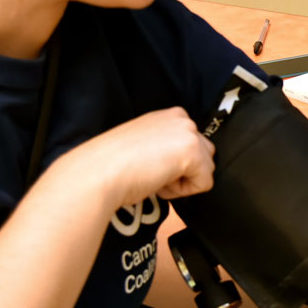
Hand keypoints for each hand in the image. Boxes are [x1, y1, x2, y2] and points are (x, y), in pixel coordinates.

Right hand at [64, 107, 215, 204]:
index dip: (176, 162)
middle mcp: (182, 119)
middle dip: (185, 171)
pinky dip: (183, 192)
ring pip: (206, 169)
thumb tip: (180, 164)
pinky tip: (159, 182)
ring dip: (183, 181)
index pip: (193, 143)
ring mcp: (189, 134)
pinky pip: (204, 184)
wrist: (100, 171)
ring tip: (155, 177)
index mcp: (171, 115)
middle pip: (205, 155)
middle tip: (154, 172)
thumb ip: (166, 145)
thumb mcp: (145, 143)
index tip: (152, 164)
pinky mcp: (193, 153)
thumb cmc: (113, 163)